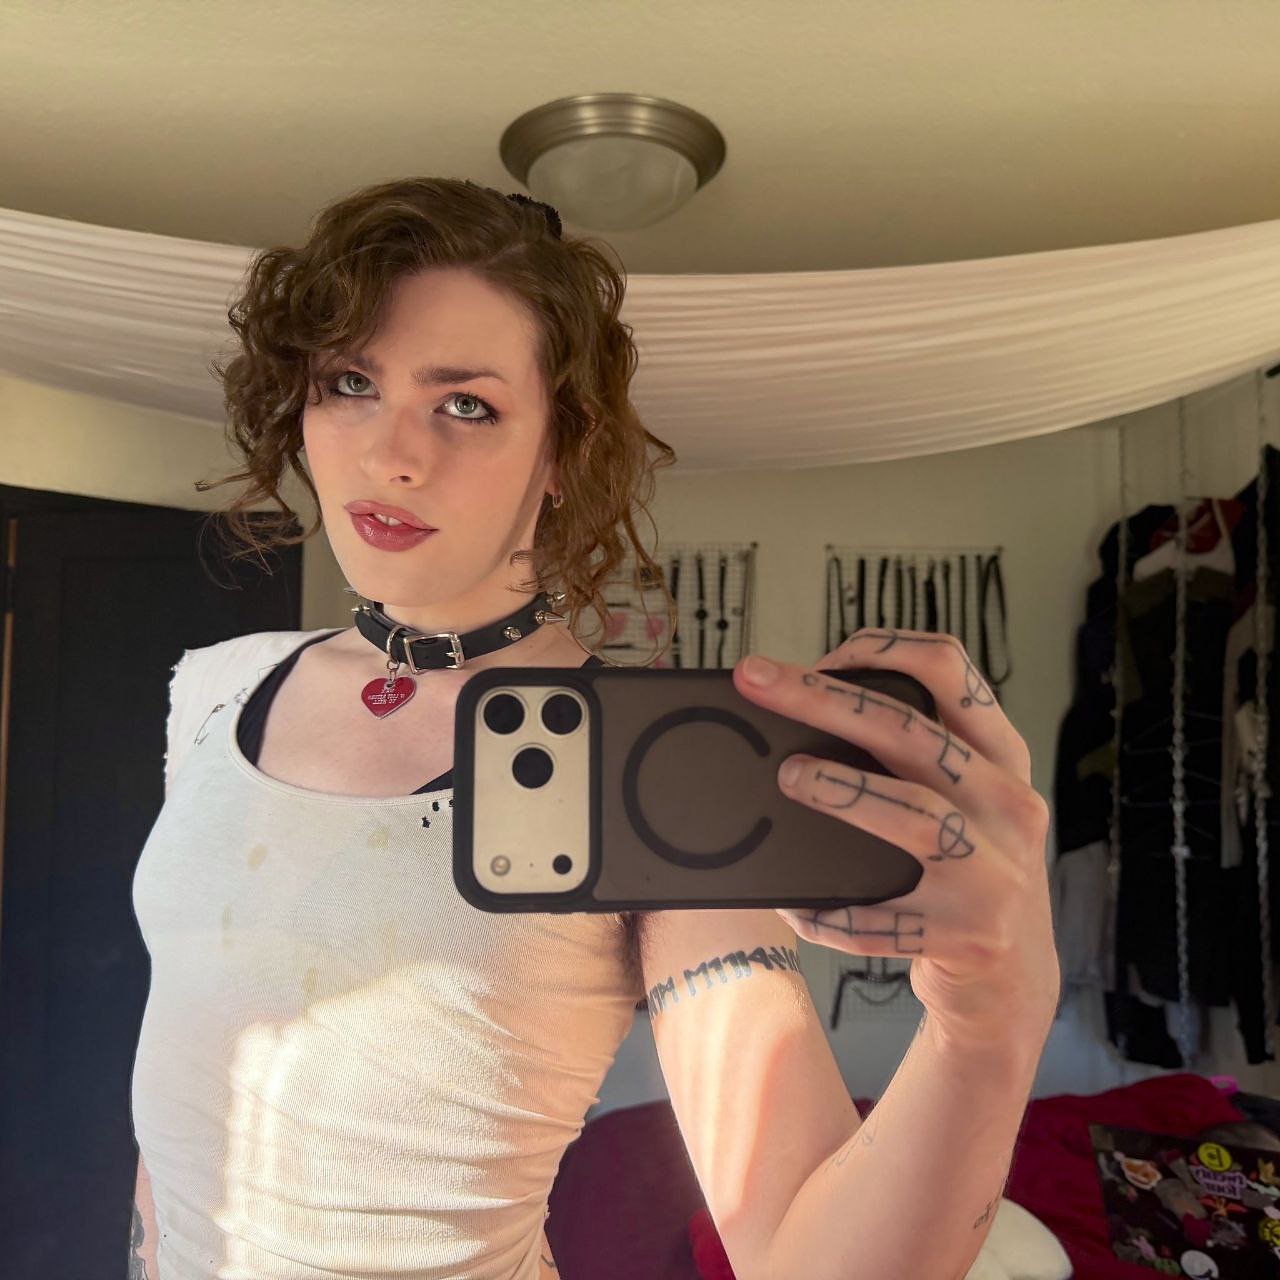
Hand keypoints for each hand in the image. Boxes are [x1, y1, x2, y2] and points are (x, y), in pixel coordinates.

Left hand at [732, 629, 1060, 1051]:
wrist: (1015, 977)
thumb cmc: (970, 870)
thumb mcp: (968, 801)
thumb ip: (917, 758)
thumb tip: (801, 721)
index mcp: (1003, 759)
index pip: (951, 669)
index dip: (881, 649)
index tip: (819, 657)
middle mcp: (1009, 808)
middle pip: (911, 734)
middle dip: (824, 700)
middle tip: (759, 685)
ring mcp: (994, 875)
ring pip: (913, 816)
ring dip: (841, 791)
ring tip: (787, 776)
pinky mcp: (966, 937)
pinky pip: (881, 918)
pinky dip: (829, 908)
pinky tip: (795, 901)